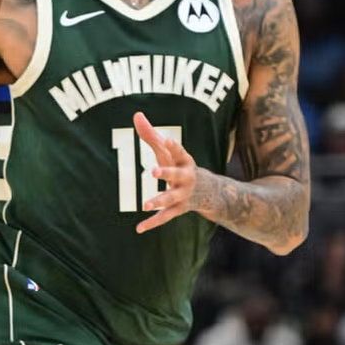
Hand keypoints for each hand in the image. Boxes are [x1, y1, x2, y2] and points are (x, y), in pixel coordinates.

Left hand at [134, 112, 198, 232]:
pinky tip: (138, 229)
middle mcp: (186, 177)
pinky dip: (153, 223)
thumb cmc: (180, 166)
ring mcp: (183, 194)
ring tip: (145, 204)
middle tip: (153, 171)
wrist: (208, 191)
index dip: (172, 146)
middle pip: (177, 174)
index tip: (165, 140)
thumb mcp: (169, 152)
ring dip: (159, 200)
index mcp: (184, 160)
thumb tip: (136, 115)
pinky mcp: (179, 209)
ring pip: (171, 198)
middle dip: (167, 173)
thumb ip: (151, 135)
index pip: (178, 151)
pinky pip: (165, 217)